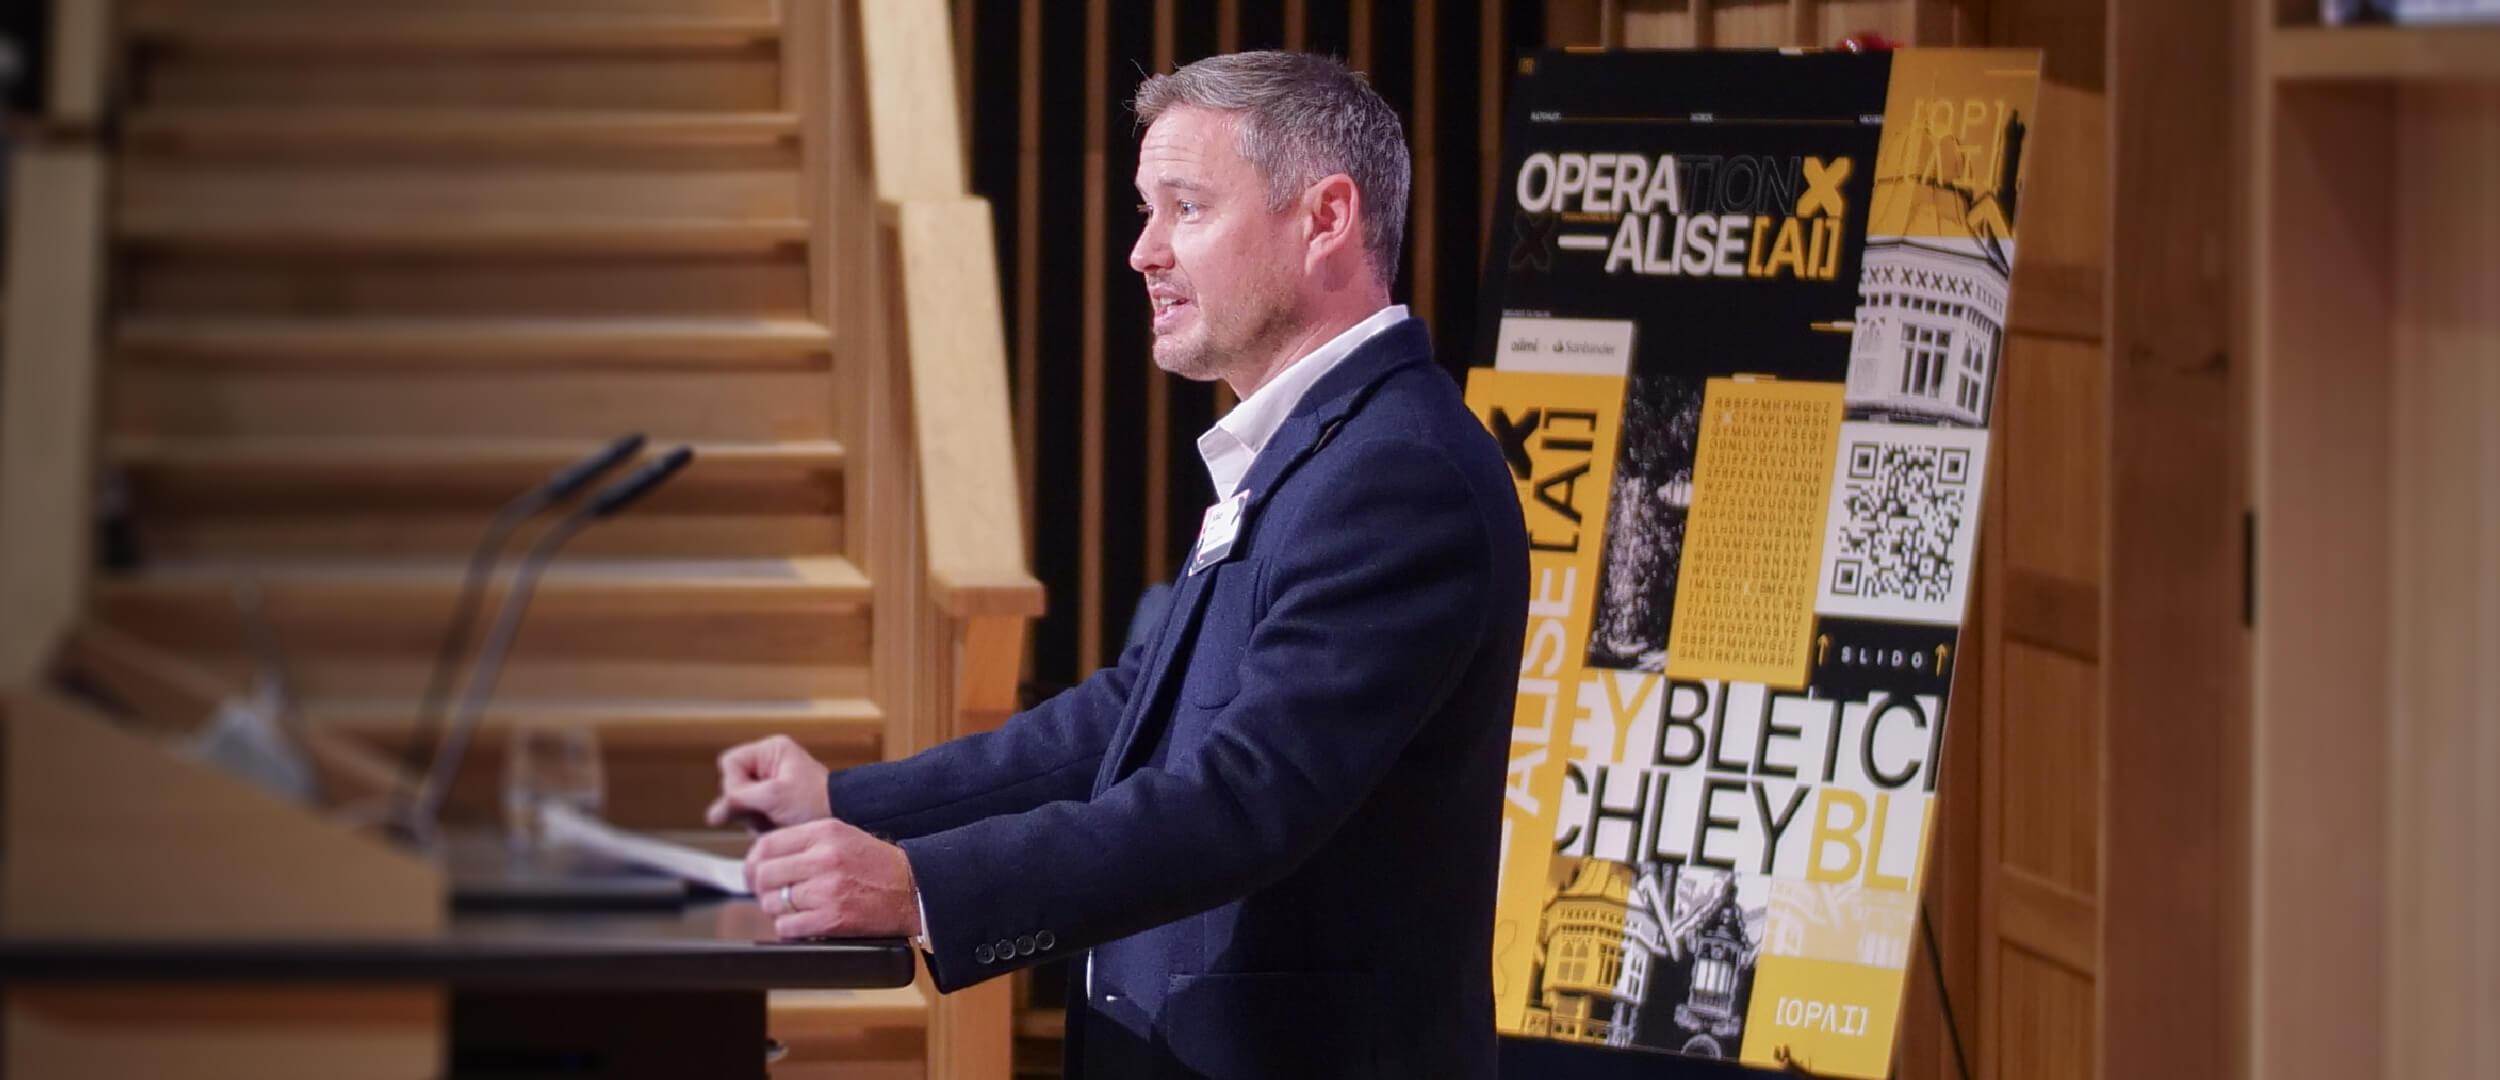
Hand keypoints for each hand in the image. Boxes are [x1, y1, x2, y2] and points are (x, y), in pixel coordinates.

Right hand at [705, 735, 830, 828]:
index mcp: (771, 751)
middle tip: (768, 812)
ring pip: (739, 804)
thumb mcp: (775, 796)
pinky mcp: (772, 805)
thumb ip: (740, 799)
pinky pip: (750, 816)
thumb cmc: (818, 803)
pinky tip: (775, 826)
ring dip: (753, 817)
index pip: (730, 764)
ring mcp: (768, 786)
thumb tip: (713, 814)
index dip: (735, 784)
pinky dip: (759, 825)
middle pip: (732, 785)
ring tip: (776, 819)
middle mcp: (767, 765)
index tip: (753, 799)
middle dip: (746, 804)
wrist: (844, 820)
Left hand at [745, 818, 922, 939]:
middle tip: (768, 893)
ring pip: (773, 902)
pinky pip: (787, 926)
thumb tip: (764, 857)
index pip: (767, 844)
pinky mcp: (832, 919)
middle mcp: (823, 858)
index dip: (754, 860)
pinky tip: (801, 923)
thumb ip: (806, 842)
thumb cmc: (878, 865)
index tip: (755, 870)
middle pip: (765, 874)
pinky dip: (788, 928)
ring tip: (790, 908)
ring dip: (775, 909)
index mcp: (824, 833)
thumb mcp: (843, 836)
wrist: (914, 889)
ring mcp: (827, 890)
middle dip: (761, 887)